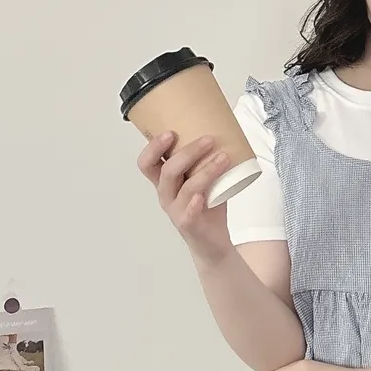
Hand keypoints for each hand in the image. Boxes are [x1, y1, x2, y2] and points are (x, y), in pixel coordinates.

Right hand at [137, 131, 233, 264]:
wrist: (214, 241)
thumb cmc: (207, 206)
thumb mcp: (202, 179)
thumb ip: (204, 160)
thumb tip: (223, 129)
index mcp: (165, 182)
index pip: (147, 163)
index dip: (154, 147)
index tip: (170, 132)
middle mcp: (166, 195)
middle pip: (167, 171)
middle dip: (187, 153)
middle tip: (208, 139)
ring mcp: (176, 210)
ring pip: (184, 188)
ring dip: (205, 171)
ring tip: (223, 158)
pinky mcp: (189, 225)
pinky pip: (187, 213)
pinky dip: (194, 202)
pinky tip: (203, 196)